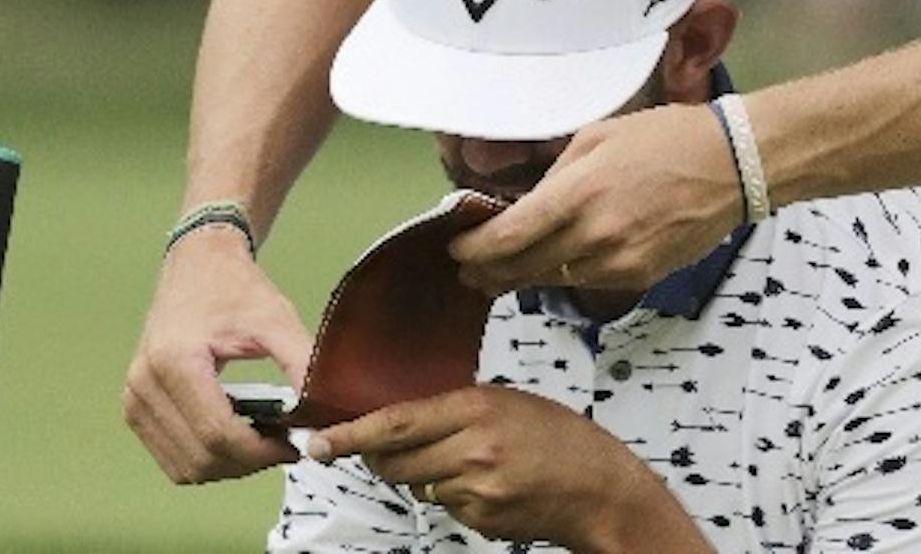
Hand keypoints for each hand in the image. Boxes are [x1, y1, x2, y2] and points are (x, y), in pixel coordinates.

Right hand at [123, 228, 314, 482]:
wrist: (198, 264)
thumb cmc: (233, 287)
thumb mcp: (276, 320)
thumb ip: (302, 363)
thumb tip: (322, 408)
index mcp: (175, 360)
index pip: (217, 433)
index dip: (259, 451)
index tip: (292, 446)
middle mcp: (146, 384)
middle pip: (200, 457)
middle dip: (247, 462)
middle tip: (282, 446)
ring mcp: (135, 399)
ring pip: (184, 466)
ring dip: (227, 467)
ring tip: (262, 442)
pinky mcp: (136, 407)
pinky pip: (171, 457)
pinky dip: (206, 459)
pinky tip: (236, 437)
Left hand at [308, 386, 703, 551]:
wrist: (600, 489)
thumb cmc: (563, 439)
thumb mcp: (509, 401)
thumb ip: (458, 408)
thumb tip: (407, 420)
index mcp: (476, 408)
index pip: (396, 422)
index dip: (351, 433)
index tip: (320, 440)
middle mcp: (470, 449)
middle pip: (394, 461)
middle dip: (380, 458)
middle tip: (385, 450)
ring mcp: (474, 490)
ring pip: (417, 485)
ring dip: (425, 476)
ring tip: (469, 463)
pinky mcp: (479, 519)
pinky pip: (445, 506)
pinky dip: (454, 496)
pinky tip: (488, 485)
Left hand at [450, 103, 740, 295]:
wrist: (732, 166)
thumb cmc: (665, 138)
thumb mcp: (597, 136)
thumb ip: (555, 174)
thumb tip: (525, 202)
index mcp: (577, 194)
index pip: (506, 238)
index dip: (473, 249)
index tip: (455, 248)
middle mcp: (593, 237)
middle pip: (520, 270)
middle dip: (487, 272)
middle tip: (466, 269)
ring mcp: (617, 264)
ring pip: (551, 281)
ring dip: (522, 276)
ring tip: (501, 271)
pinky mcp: (639, 278)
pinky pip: (586, 282)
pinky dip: (564, 274)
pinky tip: (554, 263)